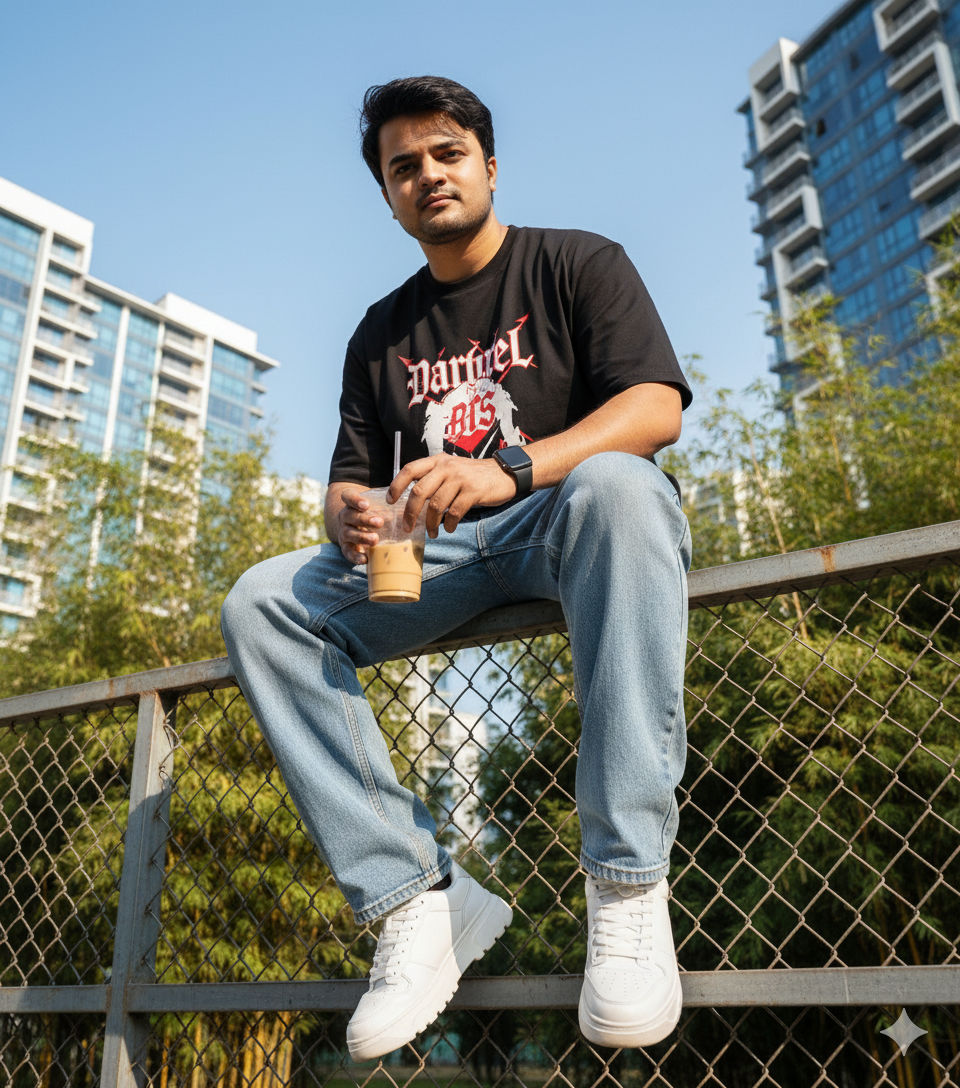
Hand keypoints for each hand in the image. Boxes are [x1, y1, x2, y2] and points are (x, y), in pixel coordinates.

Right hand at [335, 488, 383, 564]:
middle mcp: (345, 516)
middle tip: (380, 522)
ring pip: (348, 533)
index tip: (367, 505)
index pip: (348, 496)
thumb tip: (414, 507)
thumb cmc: (373, 514)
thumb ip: (390, 504)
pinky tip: (365, 559)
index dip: (355, 500)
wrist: (357, 528)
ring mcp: (344, 532)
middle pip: (349, 515)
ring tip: (376, 539)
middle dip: (364, 520)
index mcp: (352, 503)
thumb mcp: (379, 506)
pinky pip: (347, 552)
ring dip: (362, 537)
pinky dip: (355, 556)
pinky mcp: (346, 547)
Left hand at [388, 454, 517, 536]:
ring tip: (432, 533)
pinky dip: (449, 524)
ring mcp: (460, 478)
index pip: (409, 469)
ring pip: (436, 505)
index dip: (396, 485)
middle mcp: (446, 467)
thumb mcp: (451, 470)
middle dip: (410, 513)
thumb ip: (433, 480)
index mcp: (437, 460)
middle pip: (419, 491)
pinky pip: (454, 512)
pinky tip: (449, 528)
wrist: (503, 474)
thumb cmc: (473, 476)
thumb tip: (411, 502)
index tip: (390, 501)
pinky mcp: (473, 491)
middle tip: (407, 527)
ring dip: (430, 524)